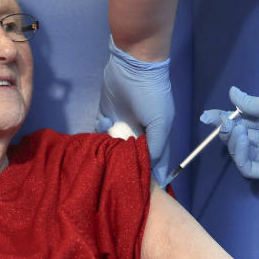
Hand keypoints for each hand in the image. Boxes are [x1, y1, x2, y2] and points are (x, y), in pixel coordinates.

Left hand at [97, 37, 173, 184]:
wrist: (133, 64)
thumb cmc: (151, 94)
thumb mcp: (160, 122)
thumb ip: (156, 146)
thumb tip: (149, 167)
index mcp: (155, 135)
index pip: (154, 160)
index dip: (150, 175)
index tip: (143, 193)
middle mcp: (138, 132)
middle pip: (130, 155)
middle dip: (123, 165)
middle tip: (115, 177)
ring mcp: (121, 123)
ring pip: (113, 145)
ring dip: (108, 151)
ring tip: (103, 157)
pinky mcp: (105, 113)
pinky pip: (99, 131)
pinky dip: (98, 134)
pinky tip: (101, 130)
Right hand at [200, 86, 258, 178]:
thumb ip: (252, 103)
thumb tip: (232, 92)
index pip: (235, 120)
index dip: (220, 118)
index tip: (207, 116)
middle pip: (233, 136)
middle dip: (225, 129)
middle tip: (224, 122)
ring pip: (236, 151)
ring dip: (232, 141)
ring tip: (238, 131)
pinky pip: (246, 166)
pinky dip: (239, 156)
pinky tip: (243, 143)